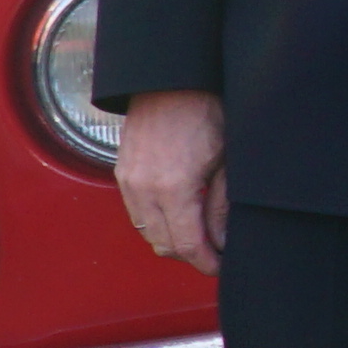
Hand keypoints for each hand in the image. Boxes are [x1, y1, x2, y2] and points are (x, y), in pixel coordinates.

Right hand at [118, 87, 230, 273]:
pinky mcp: (122, 173)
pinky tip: (180, 213)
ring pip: (147, 232)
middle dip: (191, 255)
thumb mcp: (226, 161)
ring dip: (172, 239)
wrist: (171, 81)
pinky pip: (136, 213)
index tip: (222, 267)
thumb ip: (221, 205)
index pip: (187, 245)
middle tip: (216, 252)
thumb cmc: (205, 112)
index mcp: (173, 187)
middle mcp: (143, 189)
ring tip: (201, 233)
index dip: (206, 262)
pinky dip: (156, 222)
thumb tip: (223, 240)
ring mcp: (128, 181)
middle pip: (163, 245)